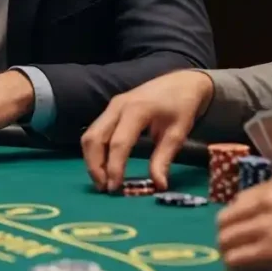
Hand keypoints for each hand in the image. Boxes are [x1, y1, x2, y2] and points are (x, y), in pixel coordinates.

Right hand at [81, 71, 213, 192]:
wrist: (180, 82)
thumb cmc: (181, 106)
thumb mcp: (178, 133)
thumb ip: (164, 158)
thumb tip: (158, 185)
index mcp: (137, 110)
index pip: (119, 143)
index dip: (115, 167)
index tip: (115, 188)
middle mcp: (117, 106)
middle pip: (94, 138)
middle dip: (95, 165)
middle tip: (104, 188)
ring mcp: (111, 107)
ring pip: (90, 135)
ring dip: (91, 159)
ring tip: (102, 180)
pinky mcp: (109, 110)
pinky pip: (94, 131)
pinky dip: (94, 151)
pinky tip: (103, 166)